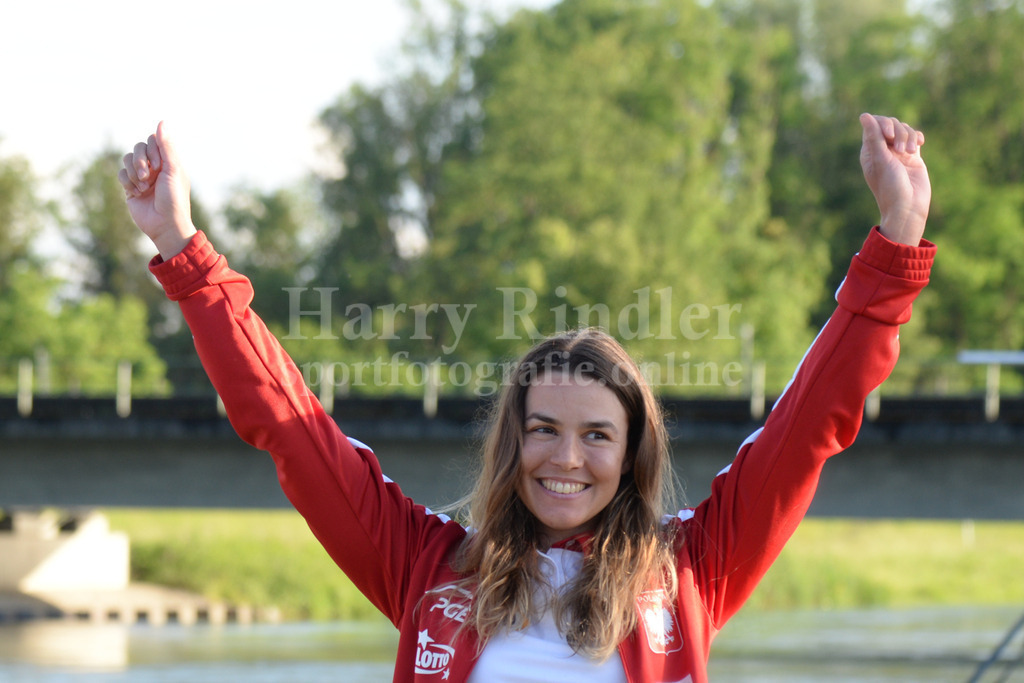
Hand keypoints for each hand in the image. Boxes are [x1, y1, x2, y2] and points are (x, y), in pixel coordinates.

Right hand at [118, 121, 196, 259]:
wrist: (164, 224)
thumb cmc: (174, 198)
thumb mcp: (173, 170)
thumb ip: (166, 146)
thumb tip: (162, 122)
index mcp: (168, 161)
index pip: (153, 140)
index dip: (152, 149)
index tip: (158, 165)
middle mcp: (155, 166)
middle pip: (138, 147)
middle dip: (140, 161)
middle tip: (148, 176)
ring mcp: (141, 176)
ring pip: (127, 160)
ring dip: (133, 172)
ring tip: (143, 187)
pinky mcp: (130, 187)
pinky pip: (121, 174)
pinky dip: (127, 182)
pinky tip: (137, 194)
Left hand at [859, 113, 930, 245]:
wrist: (908, 206)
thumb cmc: (890, 186)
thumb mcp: (881, 160)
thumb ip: (874, 137)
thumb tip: (864, 115)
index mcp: (869, 151)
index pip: (874, 124)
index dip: (883, 124)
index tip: (888, 136)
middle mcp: (882, 150)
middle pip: (891, 124)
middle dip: (898, 131)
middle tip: (900, 150)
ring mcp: (898, 153)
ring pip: (904, 129)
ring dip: (908, 136)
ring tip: (910, 152)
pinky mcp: (912, 156)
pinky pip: (914, 137)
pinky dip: (917, 137)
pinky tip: (920, 144)